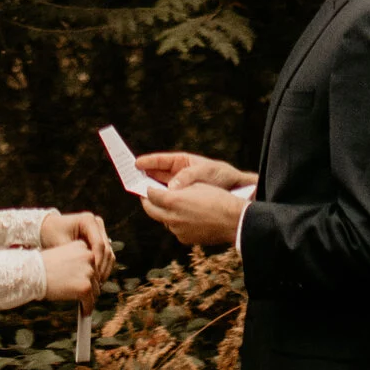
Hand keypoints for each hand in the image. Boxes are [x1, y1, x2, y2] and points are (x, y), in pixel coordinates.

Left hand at [39, 208, 116, 293]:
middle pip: (106, 249)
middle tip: (96, 283)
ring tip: (97, 283)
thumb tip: (85, 273)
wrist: (49, 228)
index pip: (99, 244)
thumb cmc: (52, 235)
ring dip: (105, 269)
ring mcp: (100, 230)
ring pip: (109, 253)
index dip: (97, 261)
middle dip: (102, 267)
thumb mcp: (61, 245)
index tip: (92, 276)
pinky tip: (97, 279)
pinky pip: (106, 255)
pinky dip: (103, 267)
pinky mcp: (100, 239)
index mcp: (88, 220)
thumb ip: (73, 256)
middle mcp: (97, 223)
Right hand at [132, 150, 255, 194]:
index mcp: (182, 162)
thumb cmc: (222, 175)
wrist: (238, 190)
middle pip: (156, 176)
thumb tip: (170, 189)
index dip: (147, 162)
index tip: (135, 164)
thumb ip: (187, 178)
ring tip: (140, 195)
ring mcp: (180, 188)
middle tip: (131, 181)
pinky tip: (157, 207)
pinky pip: (169, 201)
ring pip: (160, 190)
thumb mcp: (205, 172)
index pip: (161, 161)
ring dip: (151, 192)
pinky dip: (162, 204)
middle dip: (143, 178)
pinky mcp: (183, 200)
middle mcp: (178, 175)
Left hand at [137, 177, 255, 253]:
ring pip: (163, 220)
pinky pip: (174, 229)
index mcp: (174, 201)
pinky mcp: (185, 239)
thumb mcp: (196, 186)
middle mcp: (172, 217)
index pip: (151, 195)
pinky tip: (182, 217)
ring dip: (162, 213)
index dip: (148, 189)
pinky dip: (174, 223)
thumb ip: (176, 188)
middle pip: (151, 210)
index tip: (148, 186)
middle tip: (147, 197)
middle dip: (147, 202)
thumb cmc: (217, 198)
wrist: (233, 220)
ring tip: (167, 206)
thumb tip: (165, 190)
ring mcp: (178, 230)